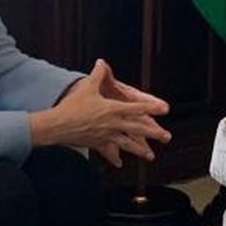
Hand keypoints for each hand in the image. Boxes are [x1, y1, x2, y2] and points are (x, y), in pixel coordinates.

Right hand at [31, 59, 170, 166]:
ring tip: (150, 156)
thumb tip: (101, 62)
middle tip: (166, 137)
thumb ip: (97, 75)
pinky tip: (119, 164)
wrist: (58, 125)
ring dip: (140, 150)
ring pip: (127, 144)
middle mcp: (113, 124)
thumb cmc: (73, 105)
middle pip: (137, 129)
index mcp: (113, 109)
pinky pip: (108, 151)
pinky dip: (114, 157)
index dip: (152, 108)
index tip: (164, 109)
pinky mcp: (97, 143)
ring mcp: (106, 136)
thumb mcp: (87, 87)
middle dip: (153, 133)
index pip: (137, 108)